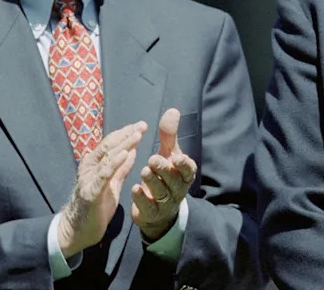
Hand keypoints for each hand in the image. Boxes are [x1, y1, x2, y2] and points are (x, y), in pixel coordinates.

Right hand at [57, 121, 146, 257]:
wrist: (78, 231)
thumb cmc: (96, 207)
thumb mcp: (112, 184)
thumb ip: (121, 168)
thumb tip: (131, 151)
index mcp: (95, 164)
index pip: (111, 144)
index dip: (126, 133)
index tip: (141, 125)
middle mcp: (90, 167)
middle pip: (110, 146)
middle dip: (127, 134)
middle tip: (143, 124)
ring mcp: (89, 178)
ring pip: (107, 157)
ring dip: (123, 144)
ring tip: (137, 135)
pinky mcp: (90, 191)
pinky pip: (104, 175)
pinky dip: (115, 163)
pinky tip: (126, 154)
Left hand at [131, 108, 197, 240]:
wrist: (159, 209)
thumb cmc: (165, 175)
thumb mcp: (169, 154)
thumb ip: (169, 134)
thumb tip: (173, 110)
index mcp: (184, 174)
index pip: (188, 170)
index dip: (184, 165)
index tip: (177, 157)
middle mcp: (177, 189)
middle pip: (173, 181)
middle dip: (164, 170)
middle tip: (152, 159)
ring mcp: (165, 203)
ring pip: (162, 193)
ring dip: (153, 182)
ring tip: (144, 171)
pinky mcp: (152, 213)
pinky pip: (148, 207)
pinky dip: (141, 199)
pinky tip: (134, 189)